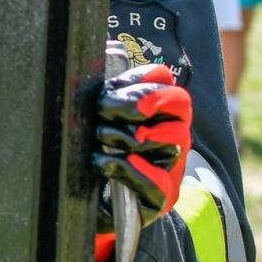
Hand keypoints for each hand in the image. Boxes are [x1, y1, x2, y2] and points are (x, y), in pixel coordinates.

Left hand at [91, 63, 191, 261]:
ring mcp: (171, 166)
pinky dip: (128, 169)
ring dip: (128, 137)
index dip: (146, 80)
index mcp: (155, 109)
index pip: (165, 81)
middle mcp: (171, 134)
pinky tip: (104, 163)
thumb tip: (98, 59)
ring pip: (172, 142)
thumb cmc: (86, 150)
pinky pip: (157, 181)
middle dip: (138, 104)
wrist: (82, 202)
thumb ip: (100, 92)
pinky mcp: (162, 197)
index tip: (115, 88)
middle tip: (105, 112)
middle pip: (179, 105)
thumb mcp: (90, 118)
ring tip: (101, 139)